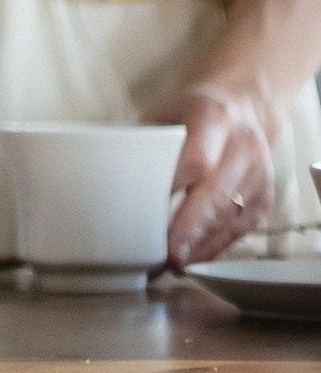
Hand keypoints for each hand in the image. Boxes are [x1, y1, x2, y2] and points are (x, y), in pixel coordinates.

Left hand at [158, 79, 277, 267]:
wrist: (240, 106)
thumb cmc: (190, 113)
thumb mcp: (164, 112)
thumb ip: (143, 143)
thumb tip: (106, 181)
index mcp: (213, 116)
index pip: (196, 158)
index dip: (174, 188)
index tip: (149, 211)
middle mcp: (243, 145)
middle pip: (218, 195)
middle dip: (192, 230)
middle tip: (169, 257)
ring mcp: (259, 173)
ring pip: (232, 218)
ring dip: (201, 246)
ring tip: (173, 265)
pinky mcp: (265, 197)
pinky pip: (239, 229)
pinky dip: (214, 246)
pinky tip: (193, 257)